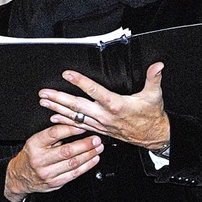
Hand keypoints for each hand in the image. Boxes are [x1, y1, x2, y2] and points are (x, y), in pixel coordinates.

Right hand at [4, 124, 103, 201]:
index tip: (83, 126)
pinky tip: (93, 159)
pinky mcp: (55, 183)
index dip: (70, 129)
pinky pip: (74, 174)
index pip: (54, 134)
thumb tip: (75, 126)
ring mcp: (47, 173)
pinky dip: (86, 166)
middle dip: (85, 144)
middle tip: (96, 139)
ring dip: (89, 155)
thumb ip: (53, 135)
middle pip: (66, 151)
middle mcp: (40, 159)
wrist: (20, 176)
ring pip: (73, 163)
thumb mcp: (36, 141)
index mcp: (34, 144)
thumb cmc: (31, 155)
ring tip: (98, 148)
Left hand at [38, 62, 169, 149]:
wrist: (153, 136)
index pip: (94, 91)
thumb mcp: (154, 95)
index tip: (68, 74)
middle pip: (77, 105)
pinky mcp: (98, 129)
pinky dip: (64, 121)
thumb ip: (153, 78)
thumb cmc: (151, 115)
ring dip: (57, 108)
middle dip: (59, 98)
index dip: (80, 82)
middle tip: (44, 92)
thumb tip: (157, 66)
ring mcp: (100, 123)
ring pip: (74, 116)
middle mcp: (104, 115)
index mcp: (116, 104)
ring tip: (44, 102)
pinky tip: (53, 117)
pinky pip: (78, 125)